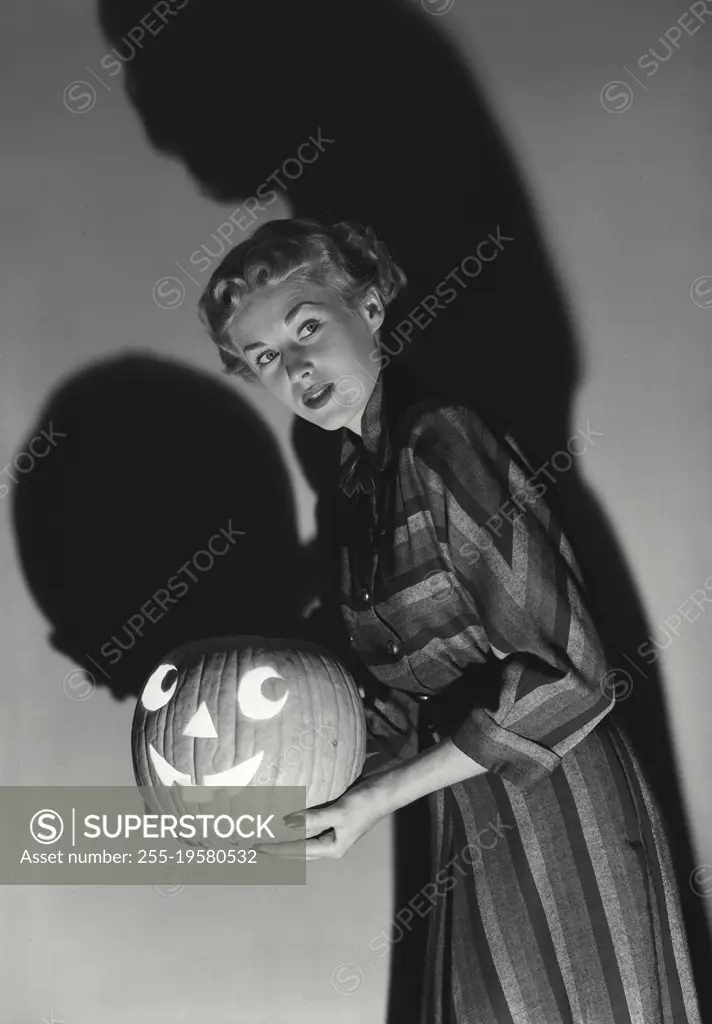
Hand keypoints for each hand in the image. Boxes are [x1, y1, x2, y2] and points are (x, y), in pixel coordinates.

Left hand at [253, 781, 387, 860]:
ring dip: (287, 840)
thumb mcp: (338, 812)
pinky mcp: (335, 819)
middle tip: (257, 847)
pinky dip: (298, 826)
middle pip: (299, 851)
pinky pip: (311, 826)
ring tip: (269, 838)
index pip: (297, 851)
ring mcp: (334, 832)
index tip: (257, 847)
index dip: (276, 849)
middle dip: (279, 850)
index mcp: (332, 848)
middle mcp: (331, 844)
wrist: (386, 791)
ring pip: (304, 841)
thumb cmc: (365, 803)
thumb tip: (287, 823)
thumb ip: (312, 818)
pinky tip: (289, 821)